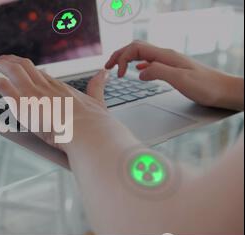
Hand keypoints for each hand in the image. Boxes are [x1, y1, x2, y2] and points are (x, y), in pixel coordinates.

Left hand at [0, 55, 111, 149]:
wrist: (88, 132)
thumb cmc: (94, 123)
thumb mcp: (97, 101)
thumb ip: (97, 86)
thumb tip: (103, 74)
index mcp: (60, 87)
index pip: (40, 73)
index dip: (29, 68)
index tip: (22, 66)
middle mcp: (46, 86)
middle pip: (25, 66)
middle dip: (12, 61)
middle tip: (2, 60)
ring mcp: (33, 93)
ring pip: (12, 70)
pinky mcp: (23, 103)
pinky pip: (2, 85)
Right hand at [105, 41, 243, 110]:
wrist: (224, 90)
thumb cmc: (206, 86)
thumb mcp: (180, 80)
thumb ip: (158, 72)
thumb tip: (139, 72)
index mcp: (165, 56)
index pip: (136, 49)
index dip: (122, 59)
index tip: (119, 76)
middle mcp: (166, 56)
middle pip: (136, 48)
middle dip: (119, 55)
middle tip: (106, 66)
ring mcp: (169, 61)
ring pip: (141, 54)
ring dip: (126, 58)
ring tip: (116, 68)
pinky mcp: (172, 69)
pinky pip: (150, 62)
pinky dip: (137, 64)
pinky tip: (137, 71)